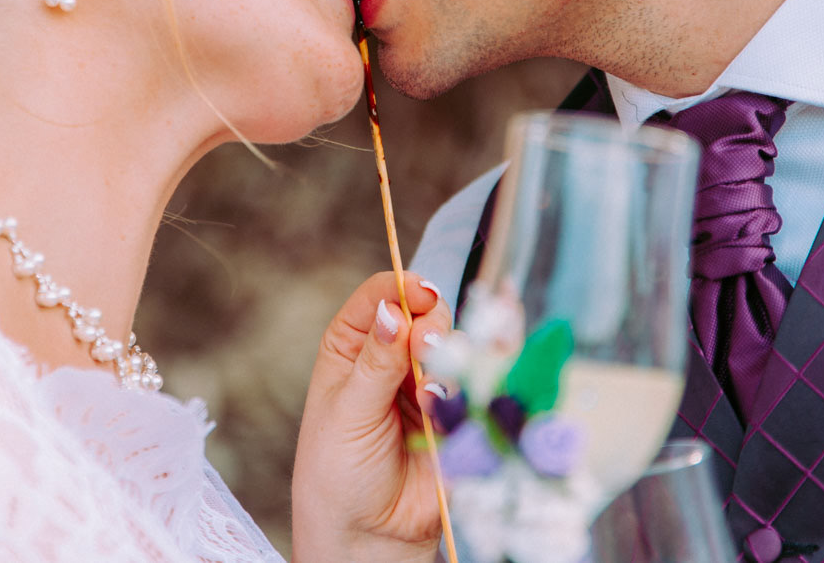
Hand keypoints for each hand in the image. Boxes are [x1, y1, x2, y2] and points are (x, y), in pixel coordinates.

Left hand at [292, 271, 454, 562]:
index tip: (420, 293)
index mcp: (353, 347)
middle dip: (433, 325)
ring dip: (454, 358)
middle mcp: (394, 358)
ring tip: (436, 388)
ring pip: (458, 347)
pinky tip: (474, 388)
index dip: (402, 287)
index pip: (380, 296)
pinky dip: (484, 380)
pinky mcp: (460, 414)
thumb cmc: (339, 474)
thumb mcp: (348, 414)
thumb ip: (376, 362)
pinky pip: (482, 384)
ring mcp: (430, 385)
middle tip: (427, 348)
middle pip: (427, 314)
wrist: (369, 536)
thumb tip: (392, 310)